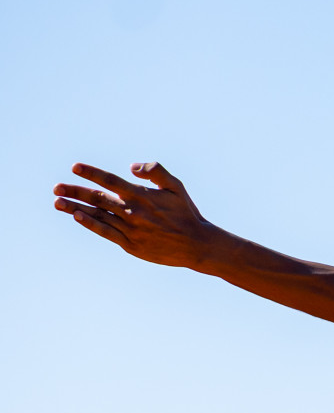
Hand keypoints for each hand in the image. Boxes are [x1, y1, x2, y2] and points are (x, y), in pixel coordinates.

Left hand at [53, 162, 223, 268]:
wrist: (197, 245)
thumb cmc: (186, 213)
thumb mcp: (177, 186)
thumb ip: (156, 171)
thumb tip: (131, 168)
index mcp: (143, 196)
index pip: (111, 181)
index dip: (92, 173)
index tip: (75, 167)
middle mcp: (134, 212)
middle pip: (98, 199)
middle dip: (75, 191)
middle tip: (56, 187)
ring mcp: (131, 229)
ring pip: (98, 216)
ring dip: (76, 208)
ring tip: (58, 202)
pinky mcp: (131, 244)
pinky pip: (106, 232)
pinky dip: (91, 224)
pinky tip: (78, 216)